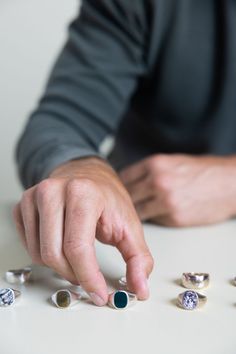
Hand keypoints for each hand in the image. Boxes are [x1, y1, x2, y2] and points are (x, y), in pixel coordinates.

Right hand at [13, 157, 152, 304]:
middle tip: (89, 279)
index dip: (89, 278)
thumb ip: (138, 258)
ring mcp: (34, 197)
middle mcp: (54, 191)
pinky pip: (28, 245)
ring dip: (60, 267)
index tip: (99, 294)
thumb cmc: (106, 198)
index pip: (77, 247)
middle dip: (74, 275)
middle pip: (54, 254)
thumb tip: (140, 288)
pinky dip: (45, 256)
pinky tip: (61, 247)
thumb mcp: (130, 225)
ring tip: (78, 260)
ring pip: (39, 254)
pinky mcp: (22, 205)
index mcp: (83, 193)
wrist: (87, 174)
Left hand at [119, 154, 235, 226]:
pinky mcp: (174, 218)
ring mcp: (165, 201)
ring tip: (136, 213)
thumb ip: (150, 171)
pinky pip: (153, 220)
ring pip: (137, 211)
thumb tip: (132, 183)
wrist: (230, 183)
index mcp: (155, 164)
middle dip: (125, 200)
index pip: (124, 177)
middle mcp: (157, 181)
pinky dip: (152, 218)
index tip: (117, 191)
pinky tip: (156, 215)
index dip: (120, 186)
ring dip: (136, 212)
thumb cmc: (204, 172)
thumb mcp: (173, 162)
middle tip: (122, 205)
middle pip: (127, 195)